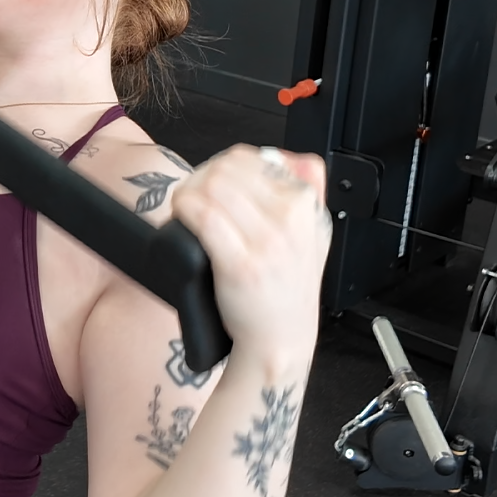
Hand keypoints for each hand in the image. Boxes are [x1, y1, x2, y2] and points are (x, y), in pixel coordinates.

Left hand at [170, 145, 329, 368]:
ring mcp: (267, 243)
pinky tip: (181, 216)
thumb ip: (309, 192)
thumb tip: (294, 158)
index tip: (212, 183)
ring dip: (188, 191)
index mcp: (306, 206)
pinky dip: (184, 209)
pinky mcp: (240, 265)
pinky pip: (204, 217)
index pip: (252, 159)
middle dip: (200, 177)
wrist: (281, 339)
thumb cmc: (288, 290)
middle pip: (227, 169)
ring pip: (212, 186)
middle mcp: (290, 220)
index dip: (221, 166)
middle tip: (193, 195)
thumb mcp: (315, 235)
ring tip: (186, 206)